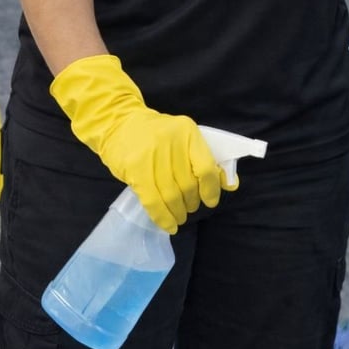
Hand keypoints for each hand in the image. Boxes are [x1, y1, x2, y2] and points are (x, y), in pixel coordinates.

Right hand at [50, 55, 232, 232]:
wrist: (118, 123)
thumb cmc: (156, 134)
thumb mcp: (184, 138)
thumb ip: (205, 159)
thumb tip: (230, 185)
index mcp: (188, 131)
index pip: (206, 167)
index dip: (211, 189)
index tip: (210, 201)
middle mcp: (171, 140)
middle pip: (188, 184)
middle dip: (192, 203)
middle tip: (189, 208)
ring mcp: (151, 154)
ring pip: (171, 195)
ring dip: (178, 212)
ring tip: (179, 217)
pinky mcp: (135, 168)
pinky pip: (153, 200)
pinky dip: (162, 217)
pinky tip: (168, 225)